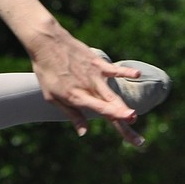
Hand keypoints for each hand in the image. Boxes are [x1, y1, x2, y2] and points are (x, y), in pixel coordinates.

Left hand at [29, 28, 144, 147]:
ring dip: (124, 107)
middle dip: (123, 123)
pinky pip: (114, 70)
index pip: (99, 110)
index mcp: (76, 96)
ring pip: (113, 94)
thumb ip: (71, 113)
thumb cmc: (47, 71)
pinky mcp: (97, 63)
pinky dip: (125, 72)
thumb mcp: (51, 96)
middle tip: (138, 140)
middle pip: (110, 107)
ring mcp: (94, 74)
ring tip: (134, 116)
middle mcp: (87, 87)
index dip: (113, 119)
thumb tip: (84, 133)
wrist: (46, 42)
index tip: (126, 127)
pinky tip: (137, 74)